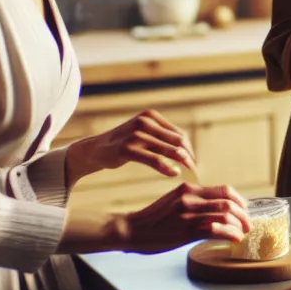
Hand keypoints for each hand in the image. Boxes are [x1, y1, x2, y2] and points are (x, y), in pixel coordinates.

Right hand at [65, 182, 248, 254]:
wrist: (131, 229)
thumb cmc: (154, 219)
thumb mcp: (175, 200)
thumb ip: (195, 201)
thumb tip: (218, 209)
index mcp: (189, 189)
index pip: (224, 189)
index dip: (240, 200)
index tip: (245, 209)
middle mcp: (190, 199)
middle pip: (229, 202)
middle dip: (244, 215)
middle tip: (248, 224)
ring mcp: (188, 215)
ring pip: (226, 216)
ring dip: (239, 226)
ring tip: (242, 233)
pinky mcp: (186, 231)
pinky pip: (217, 230)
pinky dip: (230, 235)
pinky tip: (234, 240)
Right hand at [67, 110, 195, 182]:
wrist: (95, 149)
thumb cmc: (125, 144)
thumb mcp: (144, 136)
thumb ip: (163, 141)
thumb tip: (188, 153)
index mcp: (150, 116)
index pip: (178, 134)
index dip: (189, 149)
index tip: (194, 162)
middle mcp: (144, 122)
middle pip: (177, 141)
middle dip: (188, 156)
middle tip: (195, 170)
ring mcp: (134, 134)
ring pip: (168, 149)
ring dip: (181, 162)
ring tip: (187, 173)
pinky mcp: (126, 149)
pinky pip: (153, 159)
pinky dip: (166, 167)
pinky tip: (173, 173)